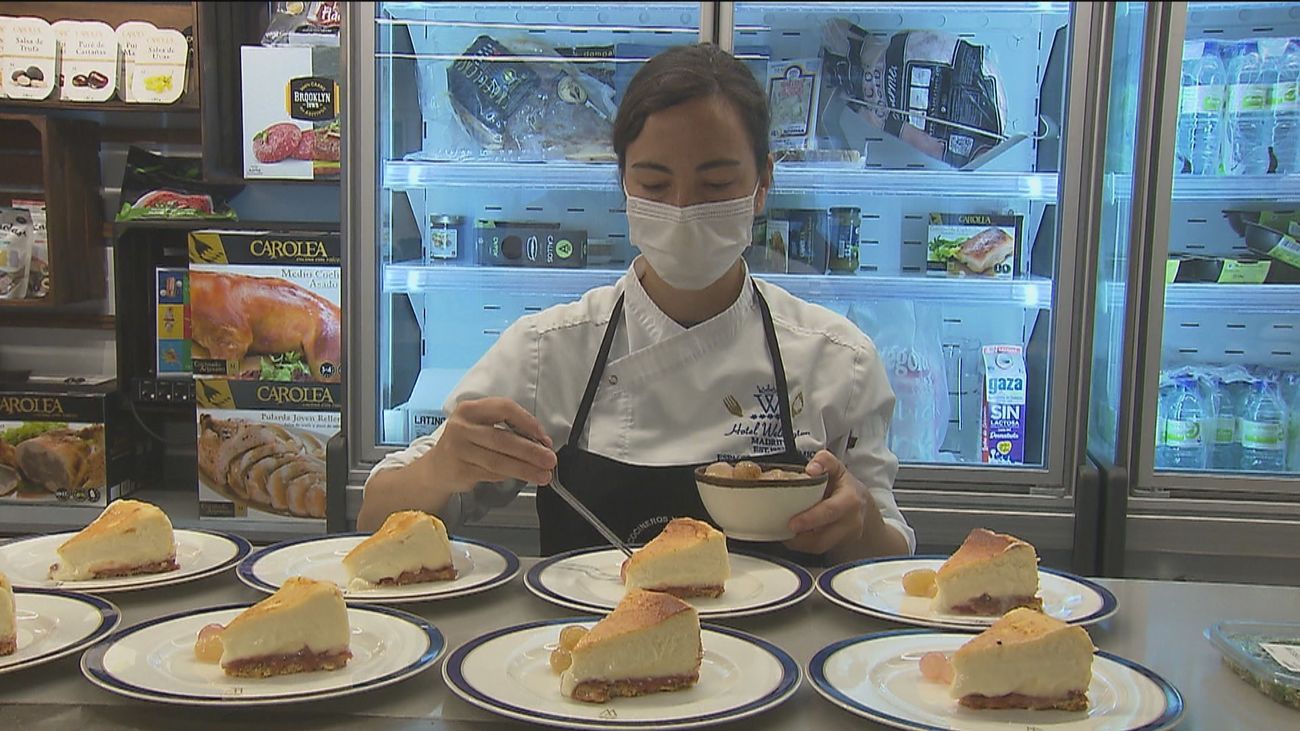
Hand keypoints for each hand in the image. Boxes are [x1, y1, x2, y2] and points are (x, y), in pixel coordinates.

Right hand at [422, 397, 556, 492]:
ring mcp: (458, 450)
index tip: (543, 437)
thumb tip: (541, 443)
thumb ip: (507, 428)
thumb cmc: (467, 442)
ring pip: (498, 461)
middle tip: (550, 459)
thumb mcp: (480, 425)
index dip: (527, 422)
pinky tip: (522, 477)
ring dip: (525, 469)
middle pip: (503, 439)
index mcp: (470, 409)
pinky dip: (509, 476)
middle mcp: (461, 428)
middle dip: (531, 451)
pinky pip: (491, 474)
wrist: (437, 467)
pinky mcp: (460, 471)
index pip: (504, 408)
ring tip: (544, 475)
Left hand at [783, 450, 866, 555]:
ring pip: (819, 547)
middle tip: (782, 530)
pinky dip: (803, 544)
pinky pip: (819, 549)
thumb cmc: (844, 486)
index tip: (792, 523)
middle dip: (800, 537)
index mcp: (850, 500)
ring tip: (784, 532)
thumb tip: (811, 468)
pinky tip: (793, 536)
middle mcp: (851, 522)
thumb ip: (825, 462)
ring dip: (799, 542)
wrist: (862, 505)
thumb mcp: (837, 468)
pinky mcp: (840, 545)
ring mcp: (847, 536)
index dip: (810, 519)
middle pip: (823, 537)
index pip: (830, 512)